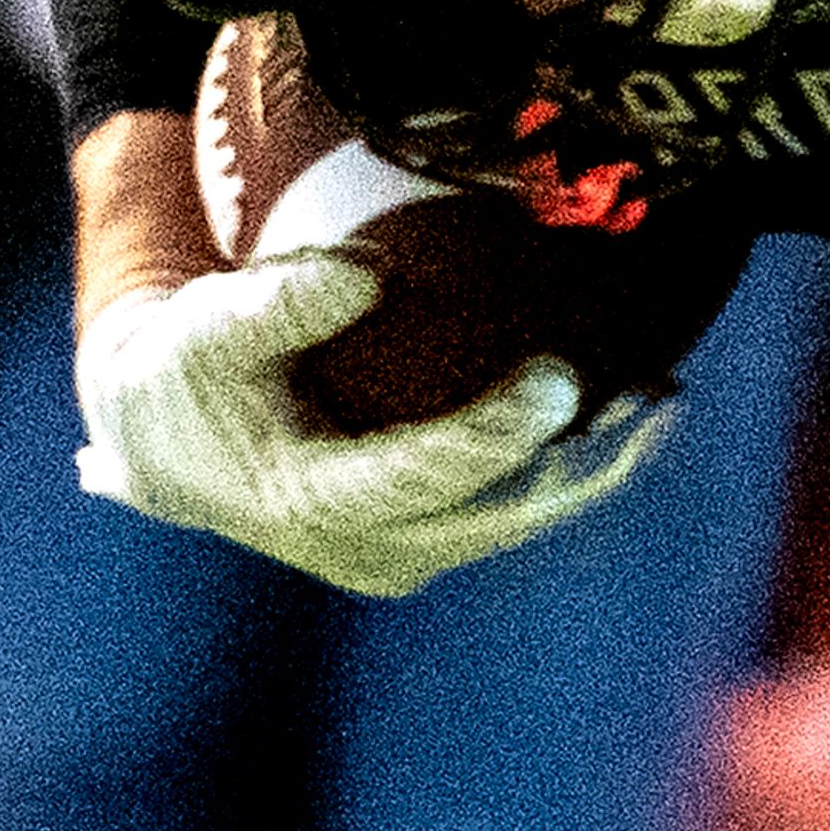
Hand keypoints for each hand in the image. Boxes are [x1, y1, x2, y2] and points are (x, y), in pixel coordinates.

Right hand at [75, 262, 661, 596]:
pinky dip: (563, 463)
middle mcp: (370, 549)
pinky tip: (623, 408)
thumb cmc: (183, 373)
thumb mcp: (201, 329)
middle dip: (587, 468)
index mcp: (317, 504)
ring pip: (518, 519)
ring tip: (664, 400)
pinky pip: (507, 506)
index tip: (556, 380)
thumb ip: (277, 304)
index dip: (494, 432)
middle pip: (502, 516)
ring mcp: (402, 555)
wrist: (164, 449)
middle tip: (658, 402)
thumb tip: (369, 275)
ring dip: (594, 468)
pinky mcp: (422, 541)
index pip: (424, 474)